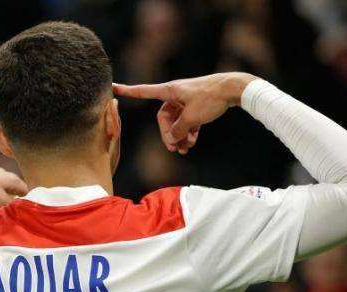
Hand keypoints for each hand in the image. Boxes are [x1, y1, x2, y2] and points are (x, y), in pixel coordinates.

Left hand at [0, 157, 27, 208]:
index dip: (24, 203)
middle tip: (5, 212)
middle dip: (11, 201)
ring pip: (1, 188)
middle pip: (13, 190)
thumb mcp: (0, 202)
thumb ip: (12, 207)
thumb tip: (21, 210)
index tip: (19, 212)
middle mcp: (6, 174)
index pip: (26, 192)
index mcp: (13, 179)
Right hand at [114, 72, 256, 153]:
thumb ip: (178, 130)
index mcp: (169, 91)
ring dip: (180, 136)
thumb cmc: (210, 98)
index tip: (113, 87)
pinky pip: (187, 121)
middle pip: (163, 118)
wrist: (233, 89)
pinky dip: (189, 132)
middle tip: (174, 149)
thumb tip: (173, 138)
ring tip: (185, 150)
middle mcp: (175, 94)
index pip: (143, 91)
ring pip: (177, 122)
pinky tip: (193, 142)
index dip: (128, 91)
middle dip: (168, 134)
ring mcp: (186, 100)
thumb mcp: (192, 117)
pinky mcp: (196, 105)